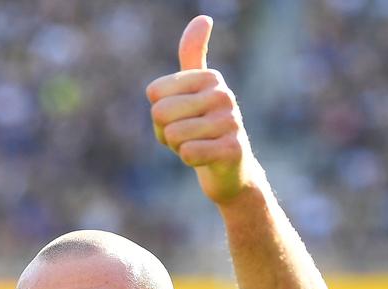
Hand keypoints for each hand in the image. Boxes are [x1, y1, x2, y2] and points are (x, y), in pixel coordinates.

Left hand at [146, 16, 260, 204]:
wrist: (232, 172)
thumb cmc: (206, 130)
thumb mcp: (197, 92)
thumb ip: (193, 56)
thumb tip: (204, 18)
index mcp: (209, 78)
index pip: (155, 93)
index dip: (159, 115)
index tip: (182, 120)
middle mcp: (223, 95)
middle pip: (161, 113)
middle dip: (167, 133)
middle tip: (188, 138)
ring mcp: (230, 122)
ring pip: (174, 135)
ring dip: (178, 148)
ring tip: (197, 147)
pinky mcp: (232, 149)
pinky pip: (188, 153)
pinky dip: (189, 160)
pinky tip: (204, 159)